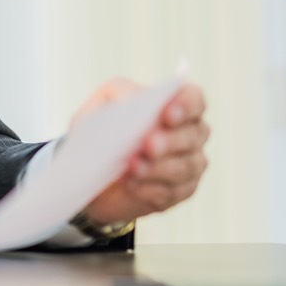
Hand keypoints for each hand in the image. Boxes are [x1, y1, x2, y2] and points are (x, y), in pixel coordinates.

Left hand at [76, 78, 209, 226]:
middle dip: (170, 141)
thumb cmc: (104, 125)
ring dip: (157, 168)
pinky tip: (132, 184)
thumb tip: (136, 97)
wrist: (92, 166)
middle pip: (192, 136)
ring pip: (184, 167)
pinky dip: (150, 189)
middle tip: (148, 145)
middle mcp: (191, 134)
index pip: (194, 100)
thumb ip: (121, 92)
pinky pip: (172, 192)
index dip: (185, 106)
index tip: (167, 114)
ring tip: (133, 167)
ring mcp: (190, 165)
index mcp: (177, 105)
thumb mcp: (105, 101)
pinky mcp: (179, 192)